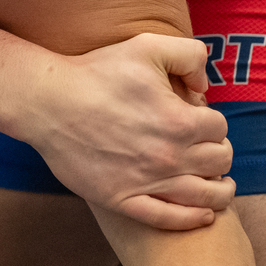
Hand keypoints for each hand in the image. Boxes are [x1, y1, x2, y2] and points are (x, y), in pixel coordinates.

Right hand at [16, 33, 233, 229]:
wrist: (45, 101)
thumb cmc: (93, 72)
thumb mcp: (145, 46)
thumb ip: (188, 55)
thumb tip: (204, 85)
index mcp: (179, 120)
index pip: (219, 127)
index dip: (210, 121)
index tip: (196, 119)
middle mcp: (170, 155)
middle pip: (219, 162)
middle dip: (217, 152)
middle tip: (204, 148)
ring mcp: (147, 181)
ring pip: (207, 197)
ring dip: (220, 191)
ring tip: (219, 185)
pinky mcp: (123, 199)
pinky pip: (170, 219)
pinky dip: (193, 218)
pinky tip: (202, 213)